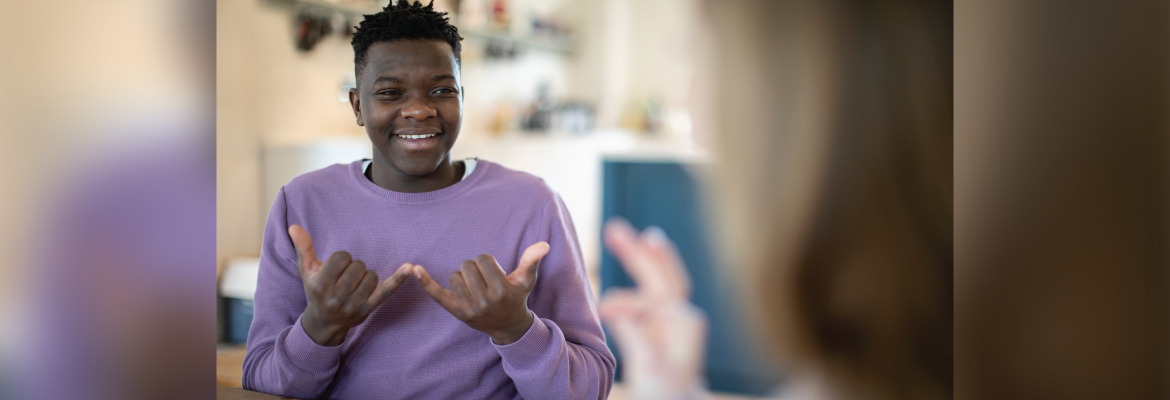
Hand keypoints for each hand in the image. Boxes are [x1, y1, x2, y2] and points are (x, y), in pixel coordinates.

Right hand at [290, 225, 411, 346]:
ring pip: (371, 275)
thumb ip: (303, 247)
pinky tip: (409, 268)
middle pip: (358, 266)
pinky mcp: (368, 310)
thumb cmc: (315, 290)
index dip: (341, 259)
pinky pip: (386, 291)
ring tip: (353, 284)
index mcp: (320, 284)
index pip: (342, 257)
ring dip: (365, 276)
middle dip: (353, 267)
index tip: (336, 268)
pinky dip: (398, 279)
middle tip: (344, 278)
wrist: (323, 322)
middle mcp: (336, 297)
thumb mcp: (306, 270)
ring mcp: (353, 305)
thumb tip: (294, 226)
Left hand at [414, 242, 550, 344]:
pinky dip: (425, 282)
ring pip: (455, 276)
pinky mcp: (455, 312)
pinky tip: (414, 269)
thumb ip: (531, 260)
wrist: (507, 326)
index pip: (483, 259)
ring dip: (463, 277)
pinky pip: (437, 294)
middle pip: (467, 265)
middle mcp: (484, 301)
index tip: (493, 272)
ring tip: (475, 287)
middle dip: (475, 268)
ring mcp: (468, 308)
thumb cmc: (516, 297)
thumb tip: (544, 244)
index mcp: (501, 290)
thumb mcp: (526, 280)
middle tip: (484, 281)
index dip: (487, 262)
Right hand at [598, 218, 707, 399]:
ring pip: (662, 275)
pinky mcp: (669, 317)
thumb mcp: (647, 365)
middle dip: (637, 252)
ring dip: (646, 253)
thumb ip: (633, 334)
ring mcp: (678, 314)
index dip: (623, 303)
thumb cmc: (663, 389)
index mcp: (683, 323)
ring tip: (636, 232)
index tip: (602, 310)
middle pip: (660, 274)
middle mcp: (684, 313)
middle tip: (614, 229)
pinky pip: (660, 284)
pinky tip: (647, 247)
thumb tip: (611, 307)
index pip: (648, 300)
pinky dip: (653, 264)